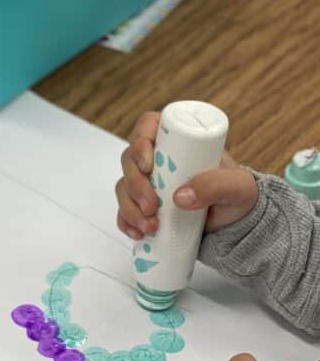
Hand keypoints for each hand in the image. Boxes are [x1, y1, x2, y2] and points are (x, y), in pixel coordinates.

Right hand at [115, 111, 256, 239]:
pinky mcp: (143, 206)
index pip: (148, 127)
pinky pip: (123, 212)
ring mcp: (147, 183)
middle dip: (135, 185)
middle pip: (129, 161)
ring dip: (130, 208)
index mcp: (178, 140)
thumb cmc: (237, 194)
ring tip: (151, 227)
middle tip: (151, 206)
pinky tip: (139, 233)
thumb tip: (179, 197)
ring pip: (123, 188)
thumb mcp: (236, 186)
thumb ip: (214, 185)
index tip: (148, 165)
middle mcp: (157, 159)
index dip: (140, 142)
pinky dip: (127, 223)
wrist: (236, 223)